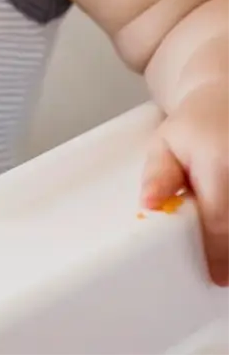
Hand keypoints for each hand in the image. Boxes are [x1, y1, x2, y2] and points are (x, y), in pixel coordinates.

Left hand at [140, 80, 228, 285]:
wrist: (227, 95)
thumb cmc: (195, 126)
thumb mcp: (166, 143)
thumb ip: (158, 175)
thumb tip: (149, 204)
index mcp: (219, 163)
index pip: (220, 221)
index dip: (218, 254)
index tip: (216, 276)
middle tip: (225, 274)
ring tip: (225, 256)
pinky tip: (228, 233)